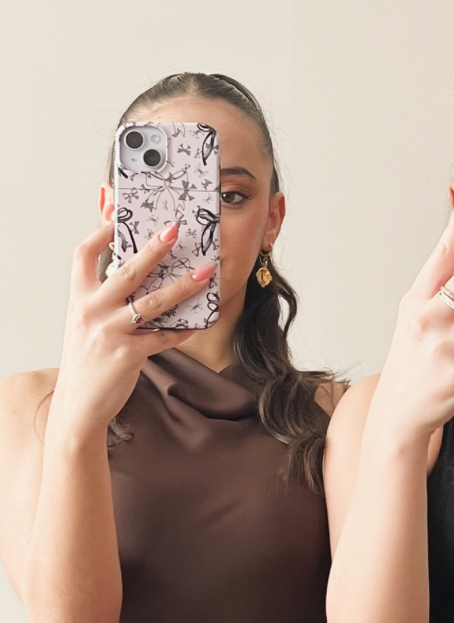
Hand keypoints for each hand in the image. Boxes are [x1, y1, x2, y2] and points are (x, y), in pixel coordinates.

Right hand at [51, 221, 214, 435]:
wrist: (78, 405)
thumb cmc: (86, 360)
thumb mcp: (85, 323)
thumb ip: (103, 300)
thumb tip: (135, 274)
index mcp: (79, 298)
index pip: (83, 254)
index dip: (102, 233)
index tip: (120, 217)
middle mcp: (91, 310)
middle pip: (127, 271)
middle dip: (154, 248)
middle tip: (174, 229)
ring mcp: (110, 332)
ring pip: (152, 302)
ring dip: (183, 285)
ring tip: (206, 272)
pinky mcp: (128, 355)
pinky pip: (163, 336)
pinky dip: (184, 328)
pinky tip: (200, 321)